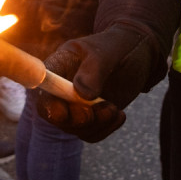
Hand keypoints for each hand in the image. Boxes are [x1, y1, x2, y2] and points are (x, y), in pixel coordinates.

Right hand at [35, 24, 160, 142]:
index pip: (43, 89)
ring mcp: (76, 105)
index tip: (63, 112)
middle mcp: (62, 88)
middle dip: (78, 119)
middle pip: (56, 116)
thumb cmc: (117, 46)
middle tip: (102, 109)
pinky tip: (120, 115)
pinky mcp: (92, 117)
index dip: (48, 104)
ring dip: (97, 124)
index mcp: (59, 66)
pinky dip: (106, 128)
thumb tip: (82, 94)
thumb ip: (93, 70)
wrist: (136, 54)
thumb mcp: (108, 52)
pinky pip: (92, 133)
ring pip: (76, 128)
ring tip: (114, 109)